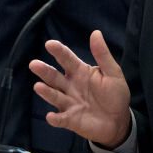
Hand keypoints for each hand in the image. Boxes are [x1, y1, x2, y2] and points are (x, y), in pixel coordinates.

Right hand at [30, 30, 131, 147]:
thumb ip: (102, 54)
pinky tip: (51, 116)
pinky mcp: (70, 119)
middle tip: (34, 64)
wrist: (119, 120)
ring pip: (54, 96)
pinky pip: (61, 119)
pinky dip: (55, 118)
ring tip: (38, 87)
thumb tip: (95, 32)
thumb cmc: (115, 94)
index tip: (50, 44)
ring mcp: (69, 103)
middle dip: (44, 70)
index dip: (59, 51)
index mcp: (79, 72)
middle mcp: (70, 86)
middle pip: (54, 76)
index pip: (66, 59)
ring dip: (46, 92)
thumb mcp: (113, 73)